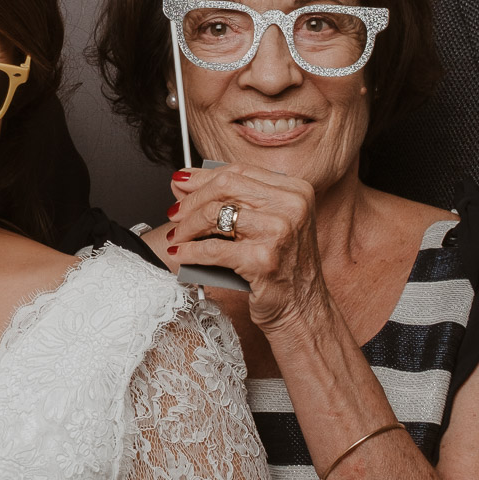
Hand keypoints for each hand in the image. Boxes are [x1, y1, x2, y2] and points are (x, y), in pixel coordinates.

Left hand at [162, 164, 331, 331]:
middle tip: (175, 213)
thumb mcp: (267, 225)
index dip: (203, 176)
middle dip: (191, 200)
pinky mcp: (263, 260)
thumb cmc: (282, 267)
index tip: (182, 181)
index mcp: (295, 191)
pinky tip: (179, 254)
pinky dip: (189, 251)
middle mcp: (291, 206)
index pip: (239, 171)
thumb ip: (233, 201)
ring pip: (214, 214)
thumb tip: (185, 185)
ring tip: (176, 235)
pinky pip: (212, 249)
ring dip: (186, 227)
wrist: (303, 308)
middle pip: (224, 187)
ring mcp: (279, 232)